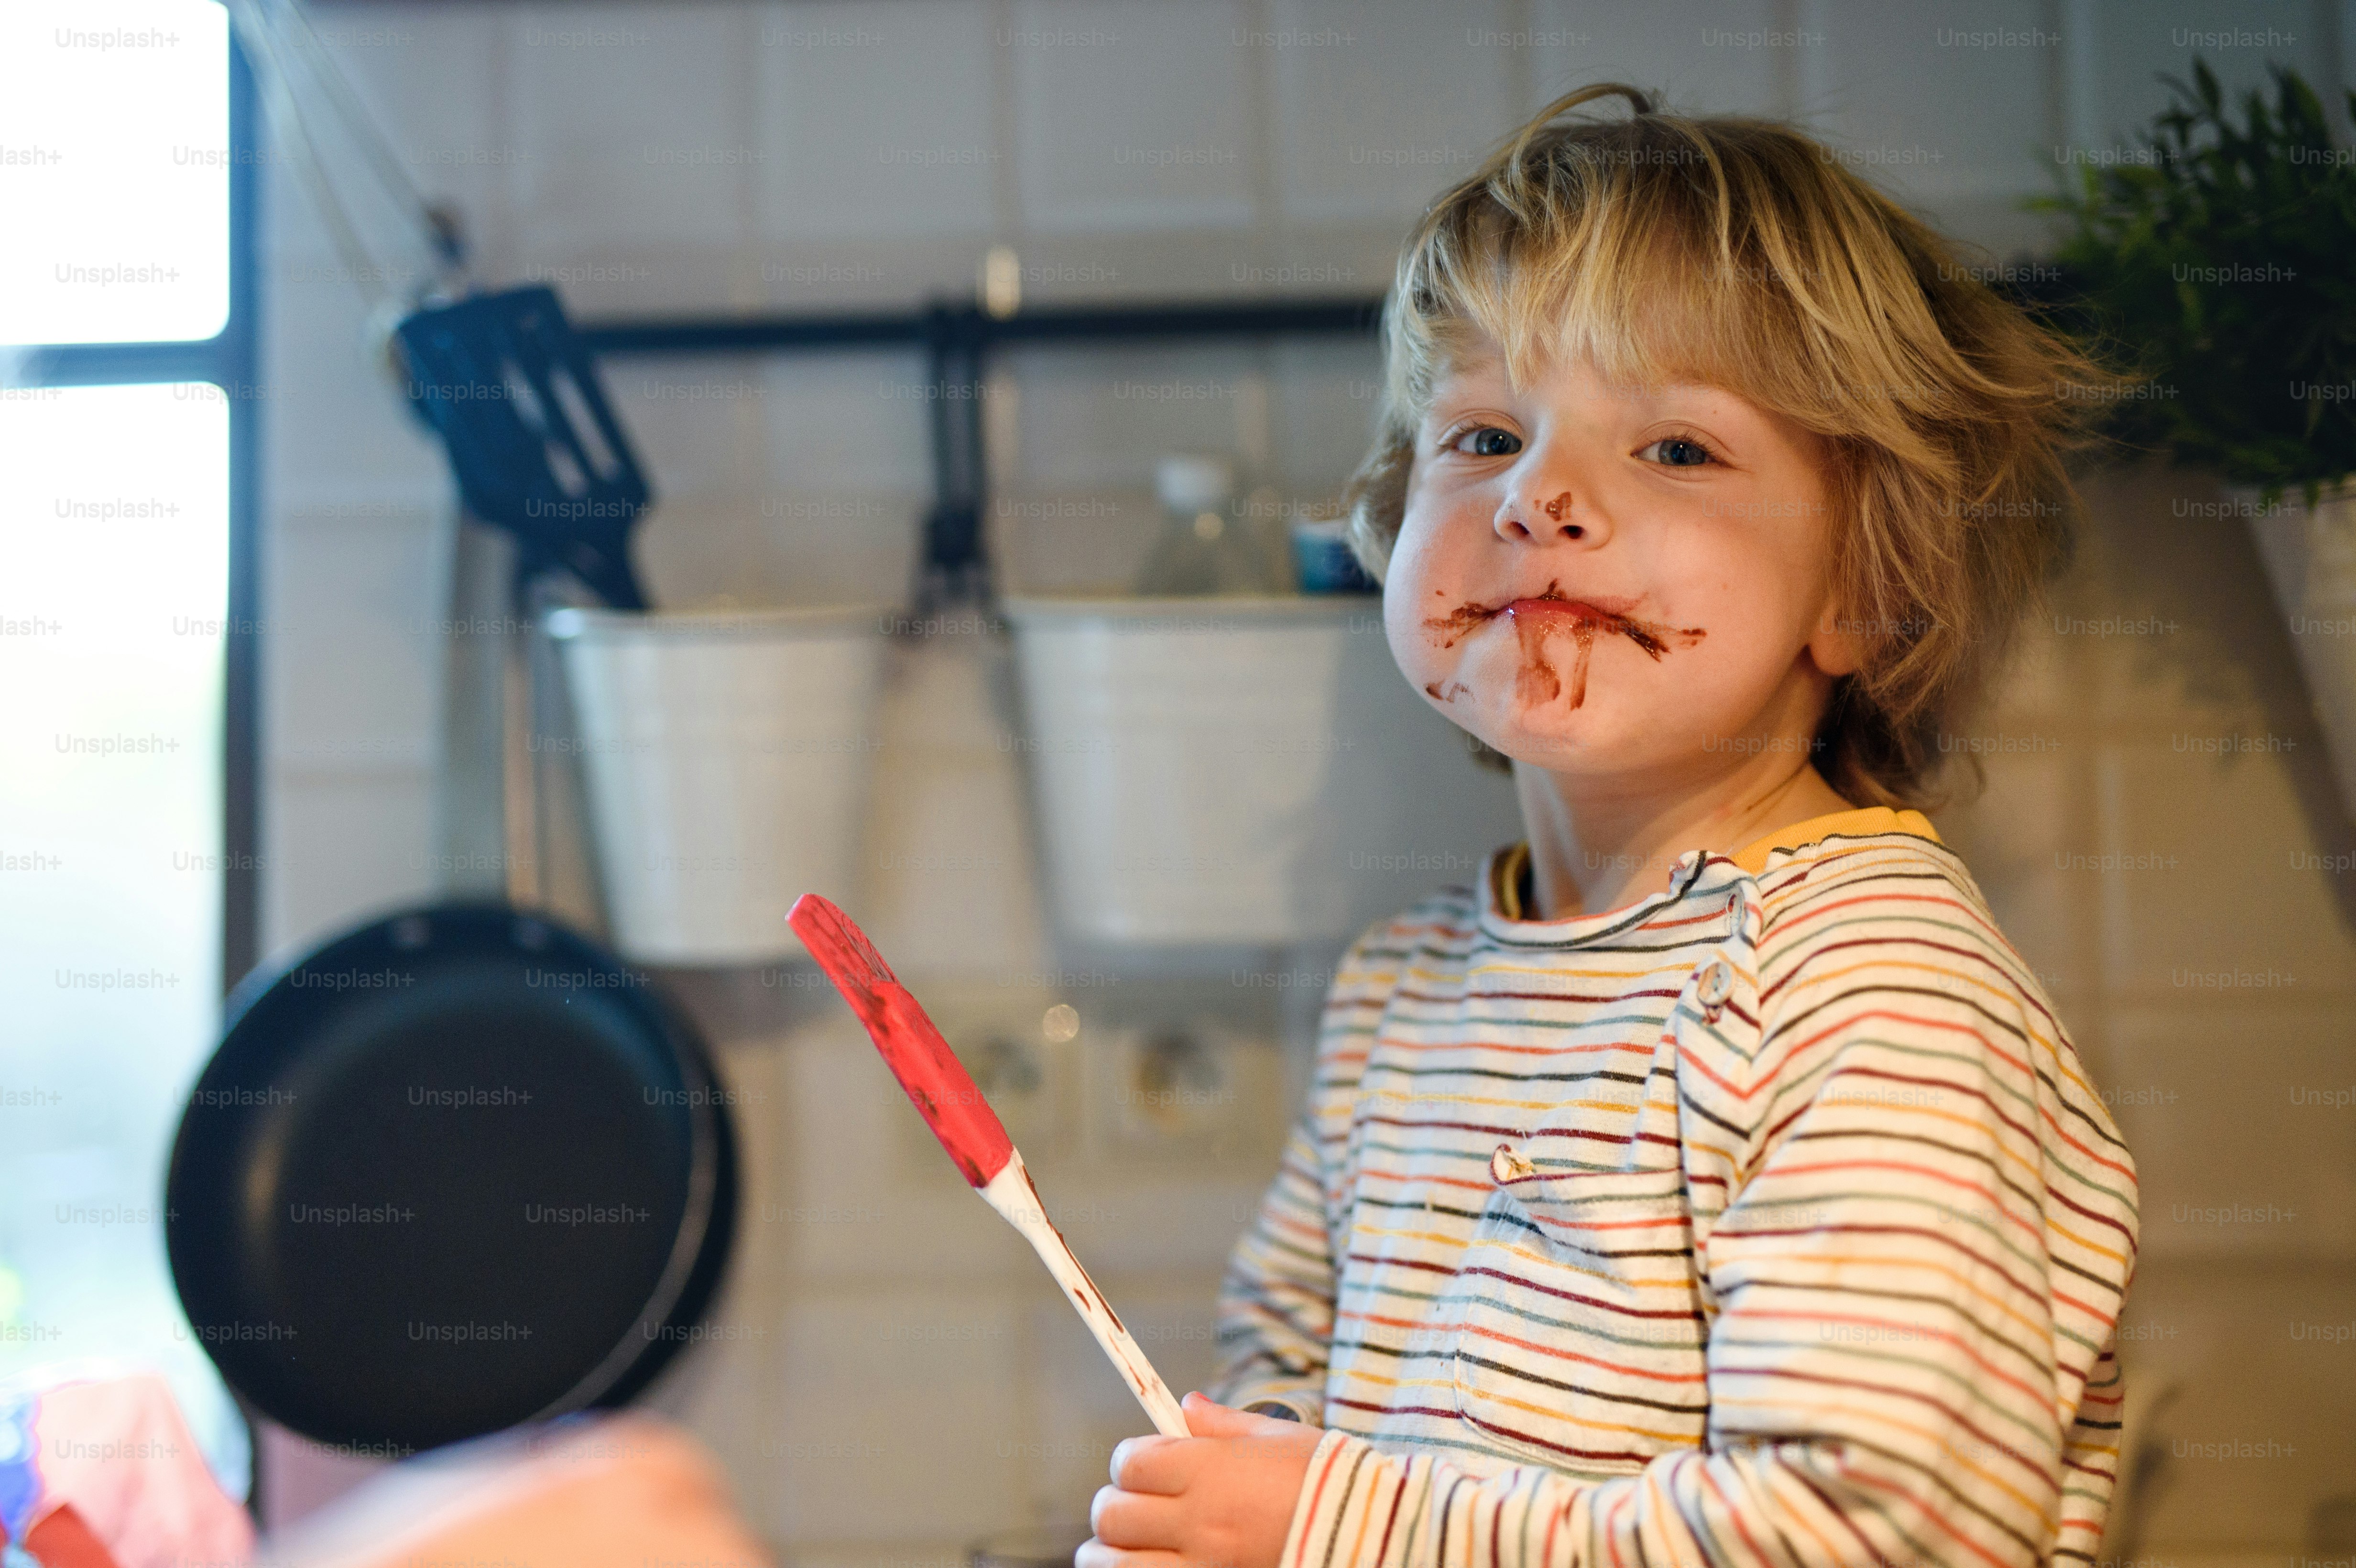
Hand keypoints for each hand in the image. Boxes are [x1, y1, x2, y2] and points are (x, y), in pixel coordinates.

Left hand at [1079, 1391, 1322, 1567]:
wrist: (1374, 1538)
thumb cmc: (1331, 1485)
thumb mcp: (1280, 1441)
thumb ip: (1224, 1427)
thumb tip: (1186, 1406)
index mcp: (1212, 1472)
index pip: (1130, 1463)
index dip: (1130, 1461)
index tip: (1144, 1466)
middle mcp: (1200, 1523)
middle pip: (1112, 1515)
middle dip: (1115, 1506)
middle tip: (1134, 1507)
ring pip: (1112, 1565)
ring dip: (1109, 1554)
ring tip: (1125, 1548)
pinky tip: (1147, 1566)